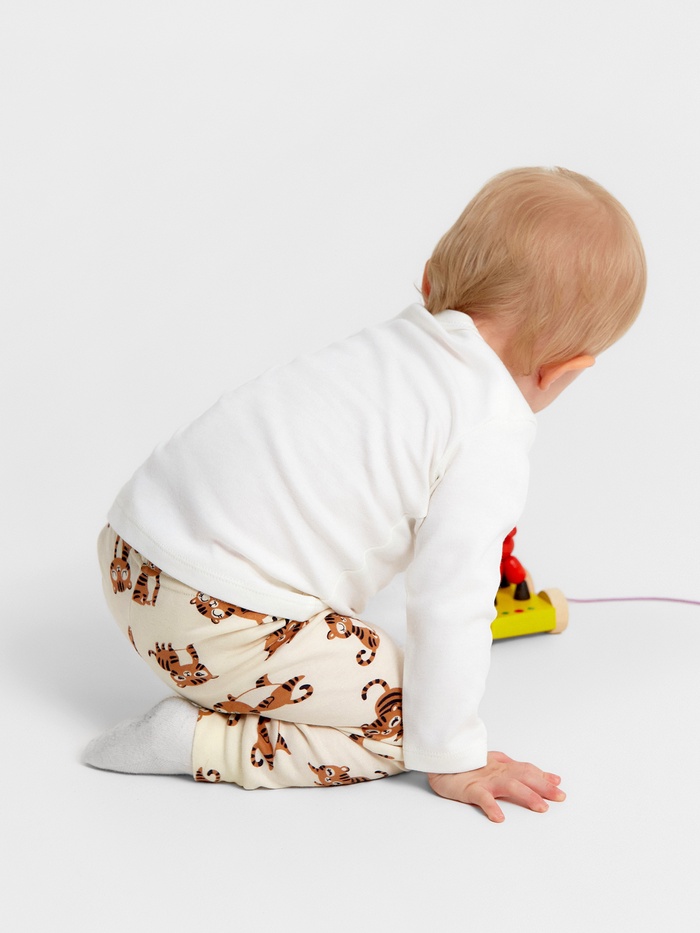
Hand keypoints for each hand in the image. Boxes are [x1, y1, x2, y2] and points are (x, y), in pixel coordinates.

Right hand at [428, 750, 565, 821]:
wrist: (441, 761)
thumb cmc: (469, 765)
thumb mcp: (497, 763)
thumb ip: (520, 768)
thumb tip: (546, 775)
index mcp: (503, 766)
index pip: (527, 770)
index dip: (544, 777)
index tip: (559, 786)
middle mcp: (497, 771)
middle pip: (525, 777)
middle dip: (544, 787)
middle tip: (560, 797)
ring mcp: (485, 780)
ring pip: (509, 786)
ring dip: (526, 795)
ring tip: (540, 807)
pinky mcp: (470, 788)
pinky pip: (482, 798)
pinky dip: (491, 806)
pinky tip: (499, 817)